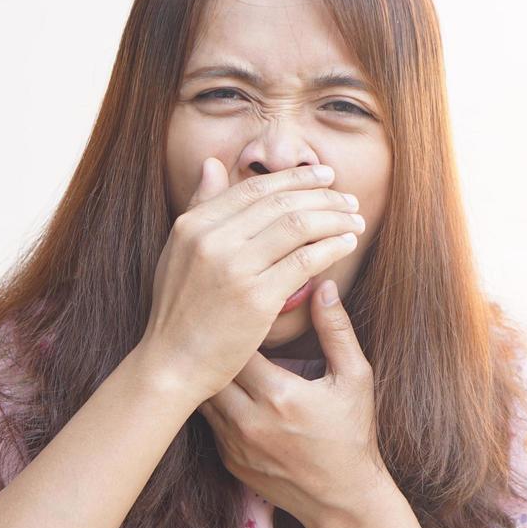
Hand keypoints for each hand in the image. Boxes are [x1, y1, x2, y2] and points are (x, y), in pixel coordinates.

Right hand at [140, 158, 365, 400]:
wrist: (171, 364)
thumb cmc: (179, 311)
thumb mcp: (178, 250)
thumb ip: (200, 206)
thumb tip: (213, 163)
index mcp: (193, 224)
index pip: (254, 188)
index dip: (295, 178)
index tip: (324, 176)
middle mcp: (213, 239)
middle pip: (281, 202)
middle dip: (323, 195)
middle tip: (348, 198)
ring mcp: (235, 268)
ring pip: (299, 225)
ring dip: (335, 217)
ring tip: (355, 219)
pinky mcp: (257, 298)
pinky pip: (306, 259)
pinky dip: (332, 246)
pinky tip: (347, 244)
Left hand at [197, 276, 392, 527]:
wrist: (342, 499)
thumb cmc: (353, 434)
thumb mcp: (354, 378)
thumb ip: (336, 330)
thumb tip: (321, 285)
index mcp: (280, 395)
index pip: (239, 343)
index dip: (240, 323)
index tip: (247, 310)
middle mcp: (249, 421)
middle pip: (212, 368)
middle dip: (219, 347)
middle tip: (226, 326)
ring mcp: (234, 444)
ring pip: (203, 395)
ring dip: (212, 375)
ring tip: (221, 353)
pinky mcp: (228, 460)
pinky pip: (210, 421)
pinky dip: (215, 402)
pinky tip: (228, 388)